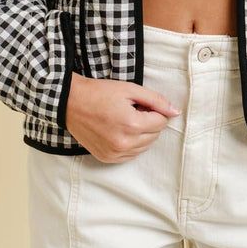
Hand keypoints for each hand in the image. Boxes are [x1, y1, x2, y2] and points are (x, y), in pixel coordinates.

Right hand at [65, 74, 181, 162]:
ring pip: (144, 146)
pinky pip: (131, 155)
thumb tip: (176, 111)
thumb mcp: (130, 89)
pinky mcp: (107, 158)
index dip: (154, 110)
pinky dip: (130, 143)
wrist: (70, 103)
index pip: (161, 122)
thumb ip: (156, 100)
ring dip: (141, 133)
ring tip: (124, 119)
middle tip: (132, 109)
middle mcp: (124, 143)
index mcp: (132, 124)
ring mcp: (115, 153)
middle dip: (149, 121)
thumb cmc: (100, 93)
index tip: (140, 103)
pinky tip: (118, 130)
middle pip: (154, 135)